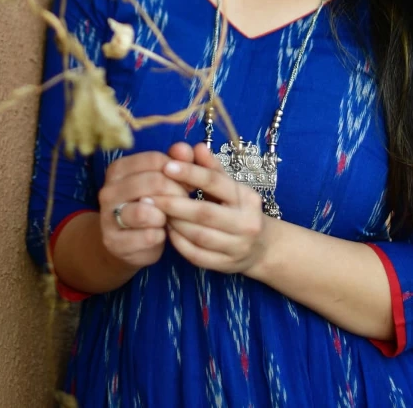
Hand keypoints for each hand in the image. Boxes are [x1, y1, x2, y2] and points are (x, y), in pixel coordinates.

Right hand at [97, 146, 191, 269]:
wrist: (129, 243)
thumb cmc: (151, 206)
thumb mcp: (164, 182)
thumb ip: (176, 162)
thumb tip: (184, 148)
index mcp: (118, 168)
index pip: (155, 160)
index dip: (178, 170)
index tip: (187, 182)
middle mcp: (108, 190)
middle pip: (154, 182)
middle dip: (177, 193)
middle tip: (185, 202)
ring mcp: (107, 216)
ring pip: (145, 211)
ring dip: (166, 215)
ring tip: (170, 217)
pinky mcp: (113, 241)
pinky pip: (148, 236)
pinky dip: (161, 236)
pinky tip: (161, 234)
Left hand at [155, 143, 270, 274]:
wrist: (261, 247)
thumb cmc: (239, 209)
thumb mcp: (230, 186)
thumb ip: (210, 168)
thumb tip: (195, 146)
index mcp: (247, 198)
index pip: (215, 182)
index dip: (190, 173)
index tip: (166, 166)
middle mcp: (246, 224)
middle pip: (204, 213)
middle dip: (174, 203)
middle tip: (151, 196)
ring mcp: (237, 247)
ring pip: (198, 236)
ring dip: (174, 223)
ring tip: (157, 212)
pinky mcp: (225, 266)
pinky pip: (196, 255)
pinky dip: (178, 242)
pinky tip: (167, 230)